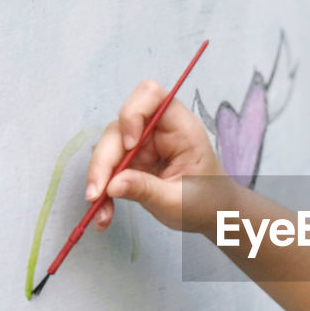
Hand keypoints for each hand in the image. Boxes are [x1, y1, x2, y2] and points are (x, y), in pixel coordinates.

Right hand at [85, 80, 231, 233]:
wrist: (213, 215)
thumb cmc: (206, 202)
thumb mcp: (178, 201)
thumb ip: (146, 189)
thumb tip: (111, 185)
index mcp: (181, 128)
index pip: (151, 95)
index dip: (132, 113)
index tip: (129, 145)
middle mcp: (158, 131)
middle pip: (119, 128)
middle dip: (104, 161)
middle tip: (96, 194)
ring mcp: (142, 145)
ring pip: (108, 149)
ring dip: (99, 180)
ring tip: (101, 213)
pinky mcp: (132, 162)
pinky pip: (108, 169)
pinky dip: (103, 191)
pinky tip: (104, 215)